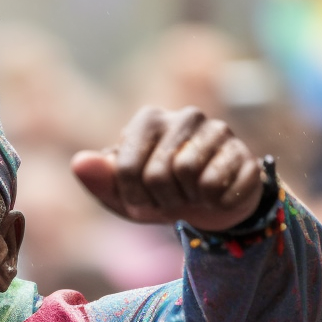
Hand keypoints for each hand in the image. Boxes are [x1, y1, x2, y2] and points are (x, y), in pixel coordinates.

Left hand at [71, 106, 263, 231]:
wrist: (210, 205)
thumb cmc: (158, 195)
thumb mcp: (122, 195)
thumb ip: (98, 179)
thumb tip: (78, 163)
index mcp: (148, 120)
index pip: (125, 168)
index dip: (132, 197)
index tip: (142, 199)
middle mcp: (184, 116)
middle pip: (157, 173)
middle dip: (160, 200)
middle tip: (170, 199)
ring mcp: (217, 130)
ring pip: (189, 173)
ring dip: (187, 200)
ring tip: (191, 194)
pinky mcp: (242, 152)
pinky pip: (219, 185)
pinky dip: (211, 203)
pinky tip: (215, 196)